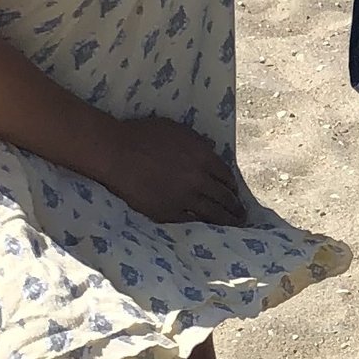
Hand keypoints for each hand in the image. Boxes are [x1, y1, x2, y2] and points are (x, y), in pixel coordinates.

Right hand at [97, 116, 247, 226]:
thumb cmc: (142, 135)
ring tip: (234, 226)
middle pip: (224, 198)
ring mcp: (184, 198)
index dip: (233, 187)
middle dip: (236, 207)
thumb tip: (210, 153)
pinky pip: (190, 221)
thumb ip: (198, 144)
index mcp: (203, 157)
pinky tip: (206, 228)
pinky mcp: (168, 213)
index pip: (227, 176)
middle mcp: (199, 179)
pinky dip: (201, 225)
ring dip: (226, 221)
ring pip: (213, 214)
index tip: (235, 193)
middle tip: (242, 215)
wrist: (116, 153)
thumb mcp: (178, 130)